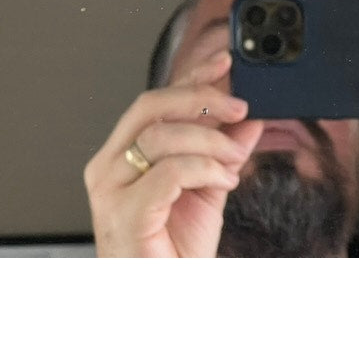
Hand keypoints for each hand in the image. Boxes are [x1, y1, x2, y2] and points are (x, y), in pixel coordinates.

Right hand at [84, 51, 261, 256]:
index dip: (192, 76)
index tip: (226, 62)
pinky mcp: (124, 216)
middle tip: (240, 108)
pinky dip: (205, 170)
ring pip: (162, 137)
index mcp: (123, 154)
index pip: (156, 100)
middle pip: (152, 107)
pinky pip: (169, 173)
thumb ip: (225, 150)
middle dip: (202, 99)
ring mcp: (111, 192)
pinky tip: (224, 181)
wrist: (165, 296)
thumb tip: (249, 119)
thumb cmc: (174, 249)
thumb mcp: (209, 187)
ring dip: (211, 142)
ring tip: (235, 161)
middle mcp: (109, 167)